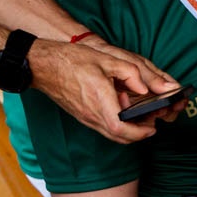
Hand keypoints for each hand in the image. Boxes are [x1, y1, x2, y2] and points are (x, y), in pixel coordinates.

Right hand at [30, 38, 178, 143]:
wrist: (45, 66)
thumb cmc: (72, 60)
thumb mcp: (106, 59)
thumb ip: (129, 73)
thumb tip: (145, 88)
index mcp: (99, 101)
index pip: (121, 128)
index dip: (139, 132)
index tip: (152, 126)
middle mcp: (92, 114)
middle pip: (119, 137)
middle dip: (138, 134)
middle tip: (150, 123)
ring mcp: (85, 117)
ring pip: (111, 134)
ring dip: (128, 131)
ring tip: (139, 117)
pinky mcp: (81, 116)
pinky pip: (102, 127)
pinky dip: (116, 126)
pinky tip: (121, 111)